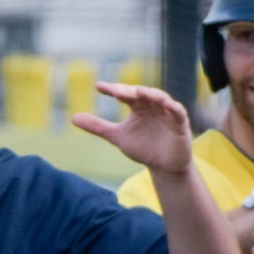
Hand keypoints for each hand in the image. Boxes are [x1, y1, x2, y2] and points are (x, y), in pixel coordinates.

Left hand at [74, 82, 193, 175]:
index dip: (113, 90)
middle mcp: (153, 105)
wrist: (163, 166)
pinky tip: (165, 103)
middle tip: (117, 90)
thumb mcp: (117, 137)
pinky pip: (177, 111)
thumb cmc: (143, 148)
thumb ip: (98, 126)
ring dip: (151, 94)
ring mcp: (167, 112)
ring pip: (160, 98)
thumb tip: (73, 117)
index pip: (125, 94)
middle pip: (141, 93)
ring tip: (139, 92)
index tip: (98, 87)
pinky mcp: (180, 122)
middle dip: (130, 91)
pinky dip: (172, 107)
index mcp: (138, 106)